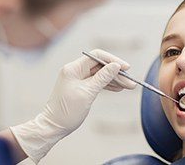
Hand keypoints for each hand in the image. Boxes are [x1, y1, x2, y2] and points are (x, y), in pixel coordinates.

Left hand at [10, 49, 135, 162]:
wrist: (53, 127)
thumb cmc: (67, 111)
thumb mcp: (88, 93)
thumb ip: (102, 78)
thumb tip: (116, 65)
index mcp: (74, 69)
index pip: (97, 56)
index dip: (113, 60)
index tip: (126, 68)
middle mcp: (75, 71)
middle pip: (101, 66)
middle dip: (116, 73)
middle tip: (130, 82)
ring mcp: (78, 79)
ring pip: (100, 75)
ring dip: (114, 80)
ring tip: (129, 86)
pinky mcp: (81, 87)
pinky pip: (97, 82)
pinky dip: (108, 85)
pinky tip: (118, 88)